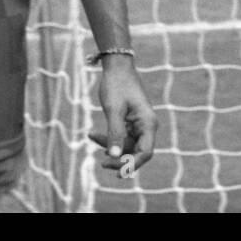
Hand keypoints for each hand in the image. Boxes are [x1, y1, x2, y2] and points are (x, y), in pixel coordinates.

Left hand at [87, 56, 157, 176]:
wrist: (116, 67)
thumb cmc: (117, 85)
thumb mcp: (113, 109)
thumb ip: (115, 133)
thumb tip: (114, 156)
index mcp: (148, 123)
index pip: (145, 152)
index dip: (133, 165)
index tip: (117, 174)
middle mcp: (146, 126)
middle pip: (136, 153)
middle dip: (119, 159)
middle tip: (102, 163)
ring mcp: (138, 125)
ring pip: (126, 146)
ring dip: (110, 147)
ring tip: (91, 136)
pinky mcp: (130, 123)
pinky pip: (121, 137)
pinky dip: (108, 138)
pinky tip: (93, 134)